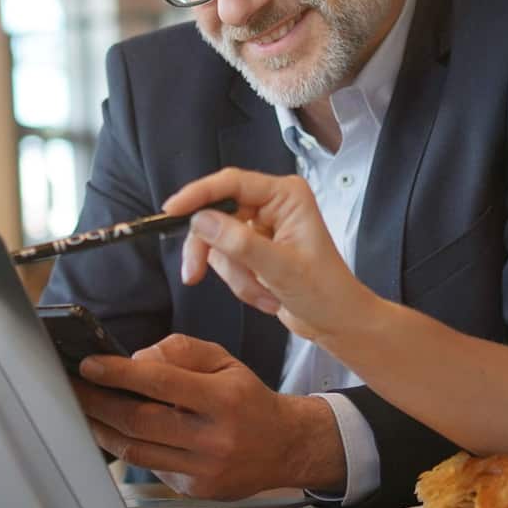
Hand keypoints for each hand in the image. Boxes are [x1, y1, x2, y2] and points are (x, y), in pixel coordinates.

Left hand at [73, 333, 344, 498]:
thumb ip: (180, 352)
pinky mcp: (195, 489)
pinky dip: (126, 448)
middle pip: (140, 421)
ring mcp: (203, 470)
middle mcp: (214, 438)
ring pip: (137, 450)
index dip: (120, 373)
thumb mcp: (225, 361)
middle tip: (72, 388)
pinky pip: (150, 466)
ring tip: (82, 410)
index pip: (162, 383)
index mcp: (223, 399)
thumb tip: (136, 360)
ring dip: (101, 429)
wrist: (284, 447)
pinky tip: (111, 432)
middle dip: (98, 402)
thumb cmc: (247, 398)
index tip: (89, 365)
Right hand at [163, 168, 370, 344]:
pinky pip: (225, 261)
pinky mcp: (253, 249)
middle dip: (212, 250)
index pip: (231, 183)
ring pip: (218, 243)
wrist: (336, 323)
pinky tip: (266, 295)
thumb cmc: (325, 292)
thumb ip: (240, 243)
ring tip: (264, 293)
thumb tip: (201, 221)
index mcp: (286, 195)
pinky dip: (240, 283)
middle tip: (194, 274)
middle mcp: (272, 205)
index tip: (170, 211)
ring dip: (235, 275)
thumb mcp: (281, 268)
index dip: (198, 195)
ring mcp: (261, 228)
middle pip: (217, 215)